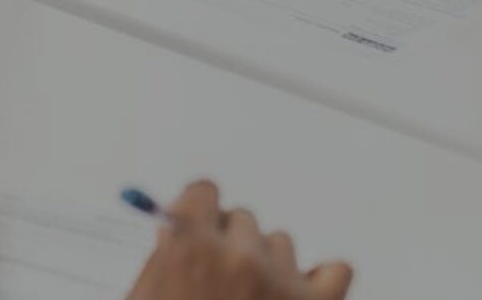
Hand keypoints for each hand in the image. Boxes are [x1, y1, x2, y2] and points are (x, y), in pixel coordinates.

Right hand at [124, 180, 353, 299]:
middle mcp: (240, 258)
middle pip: (243, 220)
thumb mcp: (145, 299)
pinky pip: (336, 270)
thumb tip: (176, 230)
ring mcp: (283, 284)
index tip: (198, 229)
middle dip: (231, 245)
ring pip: (282, 244)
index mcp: (191, 251)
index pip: (204, 192)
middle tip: (220, 285)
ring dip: (269, 266)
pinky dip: (320, 281)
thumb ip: (162, 263)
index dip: (199, 213)